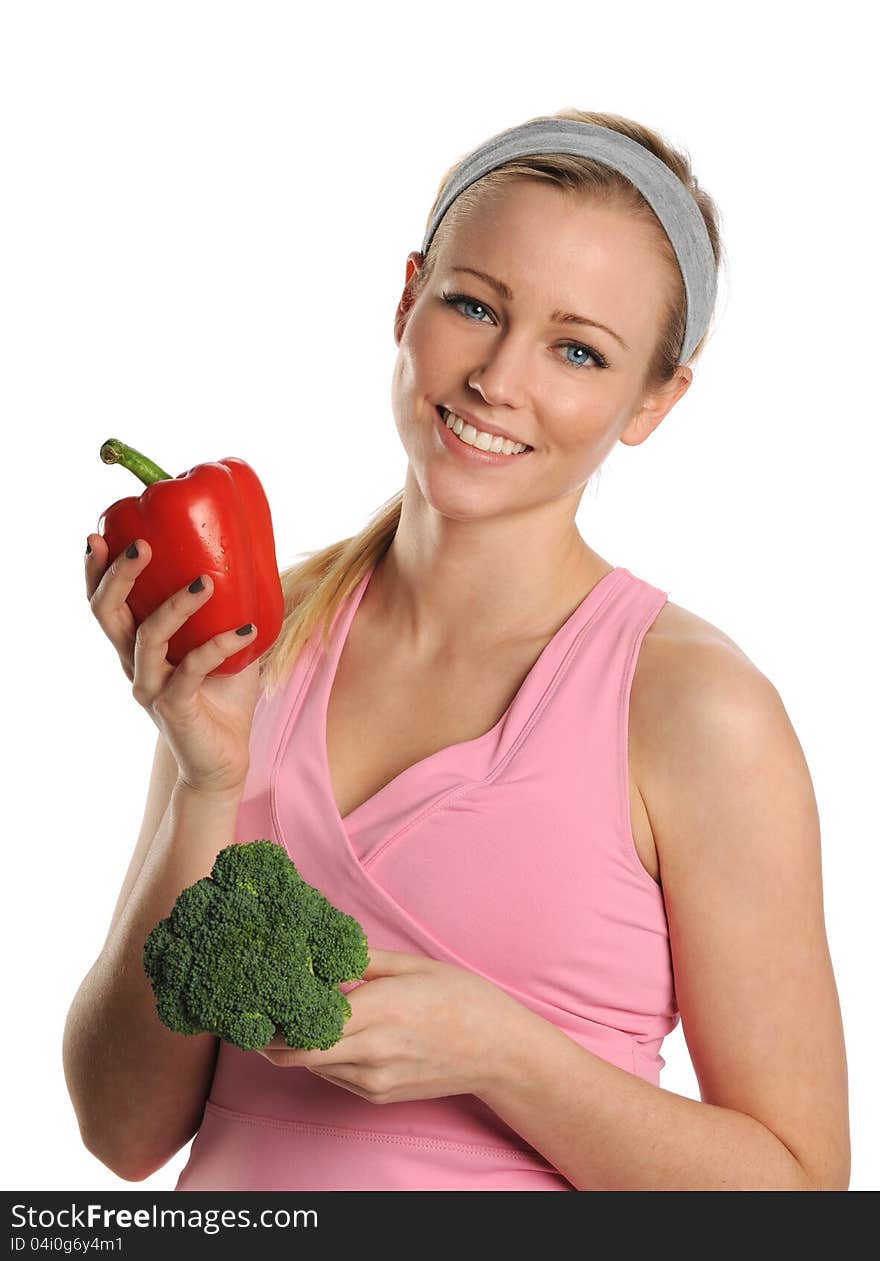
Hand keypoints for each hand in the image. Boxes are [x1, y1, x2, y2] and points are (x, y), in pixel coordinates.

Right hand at [85, 533, 261, 795]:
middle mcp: (134, 664)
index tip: (98, 535)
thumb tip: (258, 560)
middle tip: (141, 545)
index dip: (95, 572)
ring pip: (147, 638)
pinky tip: (248, 630)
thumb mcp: (225, 643)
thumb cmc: (223, 697)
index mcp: (137, 645)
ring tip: (205, 581)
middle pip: (107, 614)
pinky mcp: (174, 708)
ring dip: (174, 605)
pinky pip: (192, 669)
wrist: (225, 759)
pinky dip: (219, 645)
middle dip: (119, 576)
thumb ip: (230, 609)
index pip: (103, 603)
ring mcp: (151, 687)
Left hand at [254, 949, 520, 1104]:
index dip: (270, 1015)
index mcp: (377, 1011)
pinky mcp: (378, 1095)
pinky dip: (322, 1057)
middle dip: (267, 1037)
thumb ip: (361, 961)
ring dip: (293, 1047)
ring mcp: (373, 1080)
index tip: (253, 996)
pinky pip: (335, 1076)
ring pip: (310, 1067)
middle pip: (293, 1054)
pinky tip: (328, 1033)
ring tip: (285, 1017)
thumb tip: (320, 949)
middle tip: (254, 1012)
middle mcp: (370, 1052)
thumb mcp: (411, 965)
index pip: (301, 1024)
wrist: (500, 1051)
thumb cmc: (462, 999)